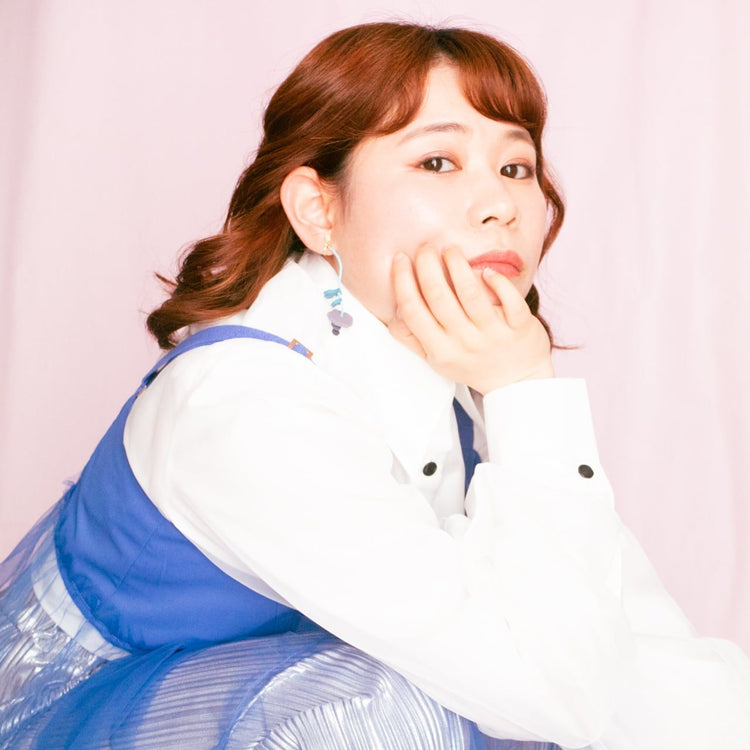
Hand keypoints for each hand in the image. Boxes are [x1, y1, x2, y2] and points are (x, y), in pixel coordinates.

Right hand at [388, 246, 553, 393]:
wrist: (516, 382)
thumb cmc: (473, 364)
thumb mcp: (438, 359)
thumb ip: (414, 338)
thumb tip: (393, 314)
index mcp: (440, 349)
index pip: (412, 311)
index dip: (402, 281)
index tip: (400, 259)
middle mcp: (465, 342)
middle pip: (438, 296)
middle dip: (427, 265)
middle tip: (425, 247)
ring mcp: (493, 334)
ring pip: (471, 292)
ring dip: (457, 265)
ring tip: (450, 250)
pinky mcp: (520, 326)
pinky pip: (509, 298)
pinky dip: (497, 280)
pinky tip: (487, 271)